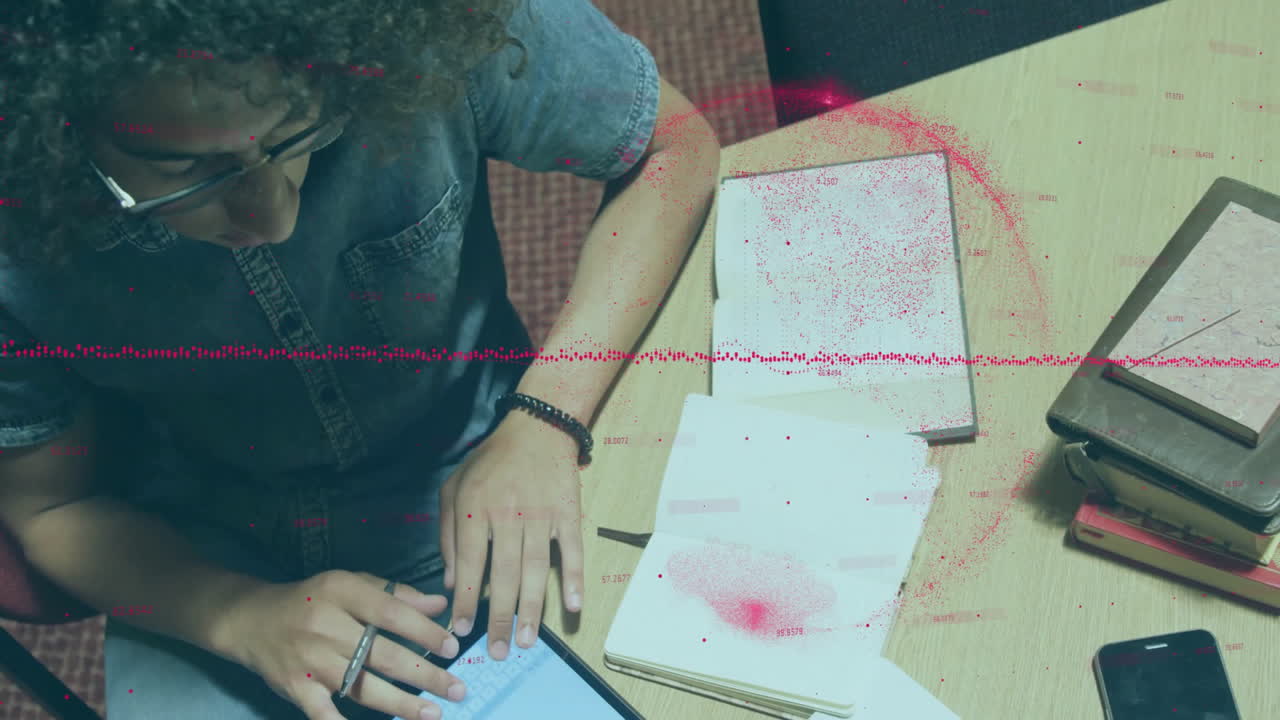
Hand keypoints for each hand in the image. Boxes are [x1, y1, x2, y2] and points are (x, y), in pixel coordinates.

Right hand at [222, 570, 464, 719]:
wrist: (252, 620)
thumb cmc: (314, 600)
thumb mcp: (351, 584)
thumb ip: (396, 594)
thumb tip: (440, 605)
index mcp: (342, 593)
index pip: (390, 613)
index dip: (424, 632)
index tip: (453, 647)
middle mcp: (326, 626)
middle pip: (382, 655)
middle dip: (425, 675)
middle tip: (457, 689)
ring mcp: (310, 660)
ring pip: (363, 687)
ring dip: (402, 704)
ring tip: (434, 713)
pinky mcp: (297, 688)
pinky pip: (325, 714)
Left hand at [439, 411, 584, 659]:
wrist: (538, 428)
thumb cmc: (490, 462)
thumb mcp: (454, 488)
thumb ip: (448, 534)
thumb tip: (451, 582)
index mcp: (475, 508)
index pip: (469, 563)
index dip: (465, 599)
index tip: (461, 631)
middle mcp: (508, 514)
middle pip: (503, 574)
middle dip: (499, 616)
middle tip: (497, 652)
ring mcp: (541, 514)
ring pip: (536, 568)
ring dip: (532, 607)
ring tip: (526, 641)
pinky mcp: (568, 513)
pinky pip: (573, 550)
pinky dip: (574, 578)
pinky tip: (573, 606)